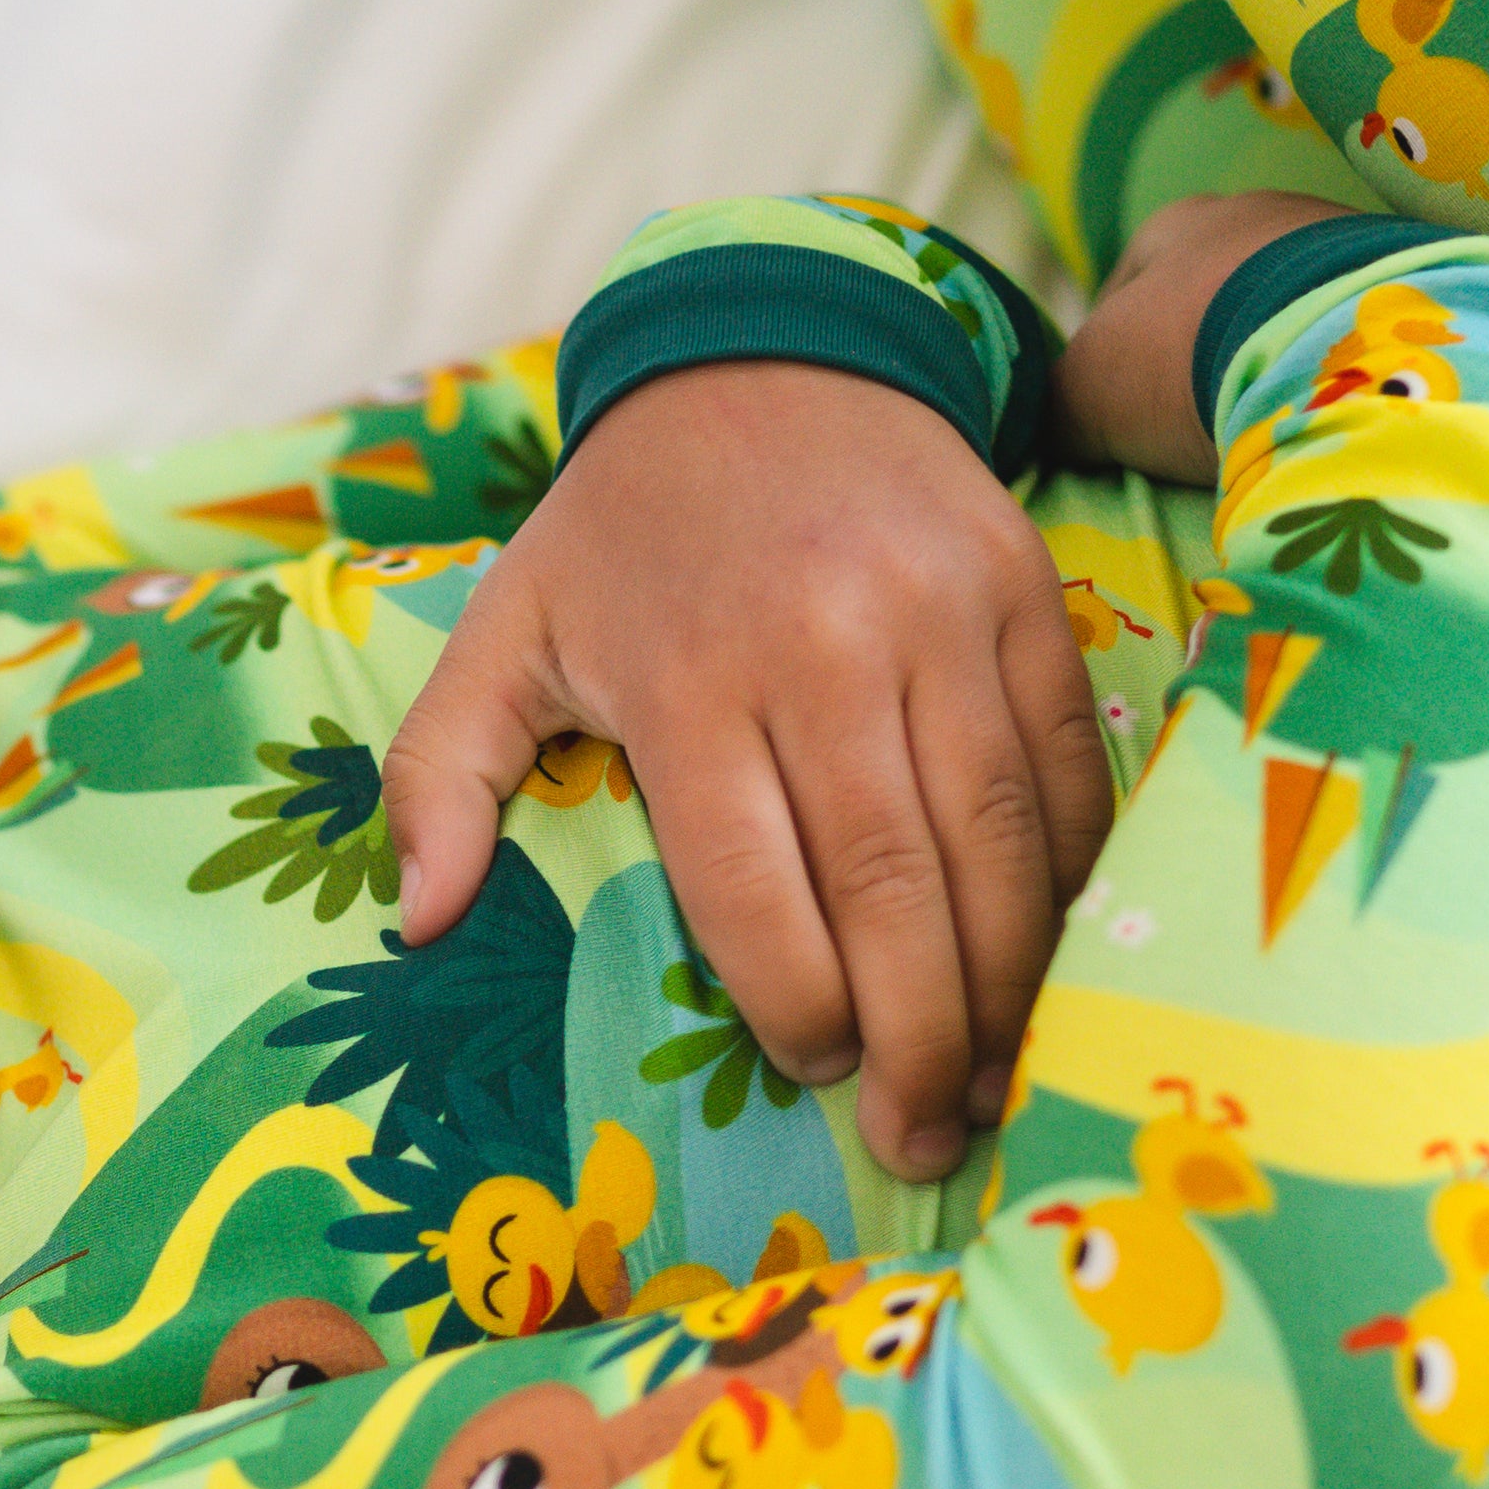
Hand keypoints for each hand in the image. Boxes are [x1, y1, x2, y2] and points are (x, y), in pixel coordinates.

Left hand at [380, 357, 1102, 1184]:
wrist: (768, 353)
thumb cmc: (626, 531)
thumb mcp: (503, 630)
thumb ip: (440, 777)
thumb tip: (417, 923)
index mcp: (689, 678)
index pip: (757, 890)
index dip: (798, 1007)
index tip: (818, 1073)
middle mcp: (826, 650)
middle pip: (893, 888)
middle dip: (920, 1038)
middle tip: (928, 1136)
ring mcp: (941, 619)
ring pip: (999, 841)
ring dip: (1008, 983)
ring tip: (1000, 1079)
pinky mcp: (1026, 595)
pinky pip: (1067, 767)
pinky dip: (1071, 876)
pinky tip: (1052, 959)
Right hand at [1052, 186, 1368, 483]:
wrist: (1331, 351)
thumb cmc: (1187, 356)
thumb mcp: (1088, 391)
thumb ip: (1060, 405)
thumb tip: (1059, 433)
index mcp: (1178, 221)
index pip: (1131, 283)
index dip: (1117, 351)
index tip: (1121, 413)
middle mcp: (1263, 212)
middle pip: (1219, 291)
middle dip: (1204, 351)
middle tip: (1197, 425)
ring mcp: (1342, 241)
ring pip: (1290, 308)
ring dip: (1274, 360)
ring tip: (1269, 426)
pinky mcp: (1406, 283)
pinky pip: (1350, 333)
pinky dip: (1331, 371)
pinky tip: (1325, 418)